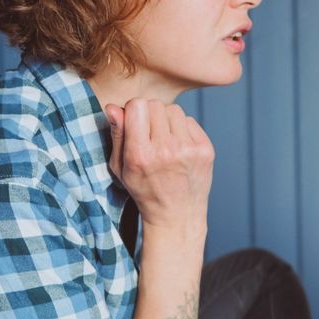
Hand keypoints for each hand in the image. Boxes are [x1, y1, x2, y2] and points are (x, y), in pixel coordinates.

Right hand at [105, 99, 213, 237]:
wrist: (177, 214)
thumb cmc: (144, 190)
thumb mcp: (120, 168)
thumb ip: (117, 135)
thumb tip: (113, 107)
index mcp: (141, 155)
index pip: (137, 105)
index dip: (133, 110)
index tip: (133, 121)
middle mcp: (166, 150)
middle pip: (156, 105)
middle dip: (149, 113)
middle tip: (149, 132)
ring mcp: (189, 149)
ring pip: (174, 110)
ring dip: (167, 119)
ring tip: (163, 139)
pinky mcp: (206, 149)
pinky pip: (190, 120)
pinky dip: (183, 128)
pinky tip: (178, 146)